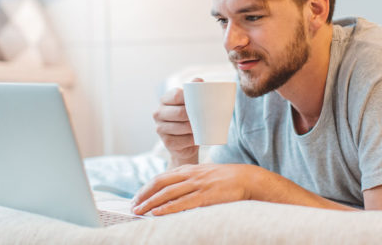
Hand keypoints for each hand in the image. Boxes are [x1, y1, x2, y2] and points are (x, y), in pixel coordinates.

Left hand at [131, 163, 257, 215]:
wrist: (248, 178)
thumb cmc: (227, 179)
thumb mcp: (205, 174)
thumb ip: (190, 180)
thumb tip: (174, 192)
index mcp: (190, 169)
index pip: (162, 177)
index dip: (147, 187)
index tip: (137, 197)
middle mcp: (191, 174)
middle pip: (160, 183)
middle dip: (144, 195)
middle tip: (133, 206)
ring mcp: (198, 184)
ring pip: (168, 193)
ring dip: (151, 202)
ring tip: (139, 211)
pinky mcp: (206, 196)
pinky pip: (182, 202)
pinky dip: (168, 208)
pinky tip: (157, 213)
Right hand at [153, 78, 202, 165]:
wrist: (187, 143)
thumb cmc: (190, 119)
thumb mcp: (192, 104)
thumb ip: (194, 91)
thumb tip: (198, 80)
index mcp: (165, 100)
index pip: (176, 95)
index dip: (189, 98)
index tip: (201, 102)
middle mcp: (158, 113)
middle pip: (179, 112)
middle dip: (194, 116)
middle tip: (206, 117)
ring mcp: (160, 128)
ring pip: (182, 127)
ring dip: (195, 129)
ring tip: (203, 128)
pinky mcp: (166, 142)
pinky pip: (182, 140)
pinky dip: (192, 140)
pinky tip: (197, 138)